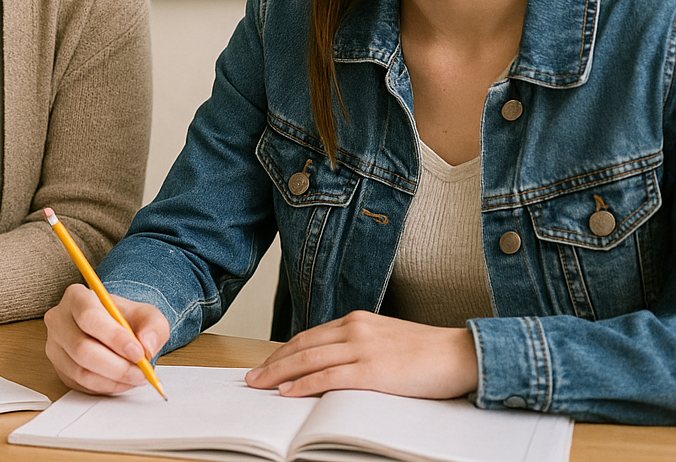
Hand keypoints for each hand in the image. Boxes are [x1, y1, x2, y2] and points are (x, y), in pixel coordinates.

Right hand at [44, 283, 169, 394]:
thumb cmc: (126, 319)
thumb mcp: (147, 315)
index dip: (114, 337)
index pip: (88, 317)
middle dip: (116, 366)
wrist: (115, 329)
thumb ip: (153, 327)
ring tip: (135, 377)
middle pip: (82, 348)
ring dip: (113, 380)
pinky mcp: (59, 367)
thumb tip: (146, 346)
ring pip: (81, 371)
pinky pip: (80, 384)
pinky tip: (121, 381)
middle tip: (141, 373)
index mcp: (77, 297)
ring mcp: (55, 345)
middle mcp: (59, 320)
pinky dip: (106, 387)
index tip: (137, 352)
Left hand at [245, 310, 477, 399]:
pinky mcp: (372, 370)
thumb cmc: (428, 353)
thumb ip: (360, 347)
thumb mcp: (386, 341)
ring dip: (279, 373)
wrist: (462, 354)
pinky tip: (287, 392)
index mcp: (356, 321)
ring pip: (309, 360)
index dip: (283, 351)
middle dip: (272, 363)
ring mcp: (362, 348)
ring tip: (259, 385)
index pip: (309, 336)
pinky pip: (329, 377)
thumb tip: (333, 364)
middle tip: (251, 377)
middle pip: (302, 346)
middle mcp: (354, 329)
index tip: (266, 364)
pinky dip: (304, 385)